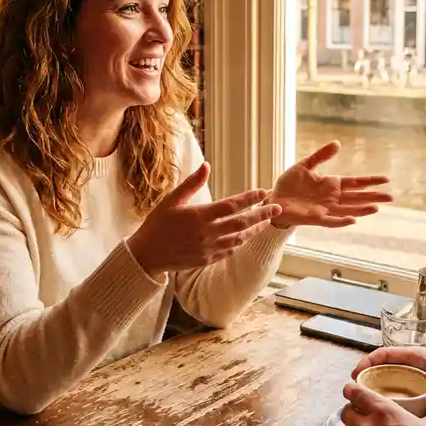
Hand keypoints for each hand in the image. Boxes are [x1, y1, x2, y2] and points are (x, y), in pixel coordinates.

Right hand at [126, 162, 281, 277]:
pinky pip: (230, 251)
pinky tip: (247, 235)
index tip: (264, 191)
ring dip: (255, 229)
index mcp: (200, 216)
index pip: (232, 205)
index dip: (250, 198)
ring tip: (267, 221)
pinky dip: (241, 242)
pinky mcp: (207, 260)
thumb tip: (207, 165)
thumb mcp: (171, 200)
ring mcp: (209, 249)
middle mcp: (208, 233)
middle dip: (262, 214)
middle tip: (278, 208)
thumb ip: (192, 183)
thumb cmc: (157, 224)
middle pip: (242, 222)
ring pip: (240, 238)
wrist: (147, 254)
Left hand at [267, 141, 390, 229]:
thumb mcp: (305, 165)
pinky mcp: (316, 218)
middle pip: (357, 197)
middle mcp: (332, 198)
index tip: (386, 179)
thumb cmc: (289, 184)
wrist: (274, 199)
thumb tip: (338, 143)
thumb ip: (321, 156)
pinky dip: (342, 221)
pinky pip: (331, 221)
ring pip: (349, 210)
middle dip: (374, 196)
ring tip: (377, 208)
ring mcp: (325, 209)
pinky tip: (353, 220)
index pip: (356, 182)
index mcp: (332, 184)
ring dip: (362, 210)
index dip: (370, 181)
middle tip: (391, 197)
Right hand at [352, 346, 425, 411]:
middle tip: (352, 390)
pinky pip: (394, 390)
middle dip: (366, 375)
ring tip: (359, 400)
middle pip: (382, 366)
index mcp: (417, 356)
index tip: (357, 372)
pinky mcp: (413, 388)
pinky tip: (376, 409)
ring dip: (372, 387)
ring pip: (385, 378)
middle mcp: (411, 364)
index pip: (387, 353)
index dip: (370, 360)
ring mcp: (411, 377)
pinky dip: (383, 396)